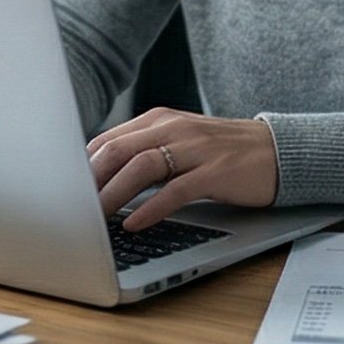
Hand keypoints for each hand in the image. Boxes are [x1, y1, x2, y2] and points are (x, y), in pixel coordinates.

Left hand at [87, 108, 280, 230]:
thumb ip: (144, 153)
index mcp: (161, 120)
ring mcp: (197, 148)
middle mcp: (175, 128)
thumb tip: (98, 179)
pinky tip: (134, 223)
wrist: (279, 151)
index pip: (107, 140)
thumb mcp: (180, 145)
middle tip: (69, 210)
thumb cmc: (223, 153)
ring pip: (142, 167)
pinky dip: (151, 208)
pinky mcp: (217, 171)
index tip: (63, 194)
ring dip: (113, 194)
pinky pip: (176, 190)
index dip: (81, 168)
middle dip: (89, 182)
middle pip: (118, 150)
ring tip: (94, 219)